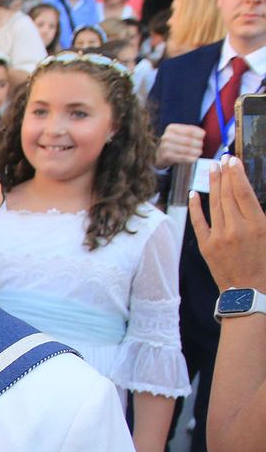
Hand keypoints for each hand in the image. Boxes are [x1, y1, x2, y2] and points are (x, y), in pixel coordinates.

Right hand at [156, 122, 205, 166]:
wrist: (160, 154)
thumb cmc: (174, 142)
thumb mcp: (180, 133)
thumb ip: (191, 131)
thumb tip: (202, 134)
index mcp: (171, 128)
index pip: (189, 130)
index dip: (198, 133)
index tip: (203, 136)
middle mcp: (166, 136)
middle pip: (188, 140)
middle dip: (197, 144)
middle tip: (201, 146)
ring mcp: (165, 146)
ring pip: (186, 149)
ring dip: (195, 152)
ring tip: (199, 152)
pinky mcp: (166, 156)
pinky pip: (181, 157)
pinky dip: (189, 158)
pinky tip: (194, 158)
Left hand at [191, 157, 265, 290]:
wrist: (251, 293)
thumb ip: (262, 216)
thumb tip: (249, 197)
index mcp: (258, 224)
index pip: (243, 192)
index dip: (237, 174)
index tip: (233, 161)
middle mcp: (237, 228)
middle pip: (227, 194)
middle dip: (224, 174)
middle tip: (222, 158)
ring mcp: (219, 237)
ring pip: (214, 204)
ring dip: (212, 184)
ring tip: (211, 168)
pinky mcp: (207, 247)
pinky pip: (199, 222)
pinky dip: (195, 207)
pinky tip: (193, 193)